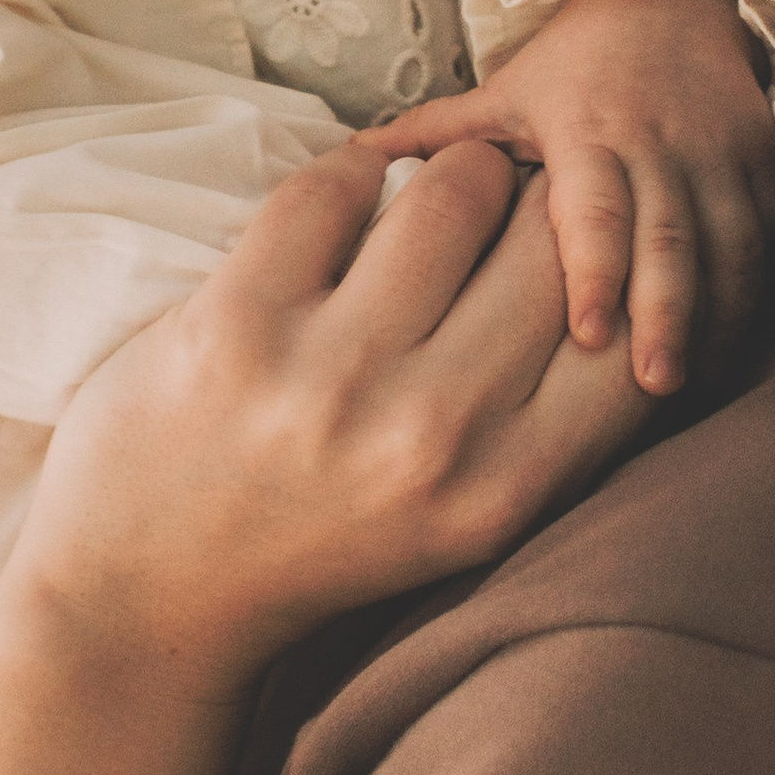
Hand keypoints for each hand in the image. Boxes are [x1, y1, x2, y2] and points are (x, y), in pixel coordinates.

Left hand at [3, 137, 648, 692]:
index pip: (628, 335)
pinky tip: (346, 203)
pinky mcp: (235, 324)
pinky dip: (349, 174)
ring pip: (455, 192)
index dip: (609, 275)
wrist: (146, 601)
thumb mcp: (463, 516)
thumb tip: (620, 272)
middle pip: (555, 244)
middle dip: (540, 206)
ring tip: (430, 197)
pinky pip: (331, 187)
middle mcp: (430, 437)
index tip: (570, 258)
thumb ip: (544, 420)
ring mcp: (330, 377)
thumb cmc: (317, 541)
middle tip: (503, 208)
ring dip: (454, 173)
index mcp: (502, 491)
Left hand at [361, 0, 774, 395]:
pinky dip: (755, 289)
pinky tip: (732, 348)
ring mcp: (720, 150)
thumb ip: (433, 137)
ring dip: (719, 316)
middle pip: (670, 238)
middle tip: (656, 385)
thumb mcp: (500, 92)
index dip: (594, 271)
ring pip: (731, 243)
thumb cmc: (567, 66)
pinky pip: (767, 232)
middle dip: (667, 314)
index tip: (584, 334)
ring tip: (697, 381)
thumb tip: (348, 166)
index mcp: (586, 128)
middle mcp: (659, 140)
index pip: (595, 210)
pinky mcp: (765, 158)